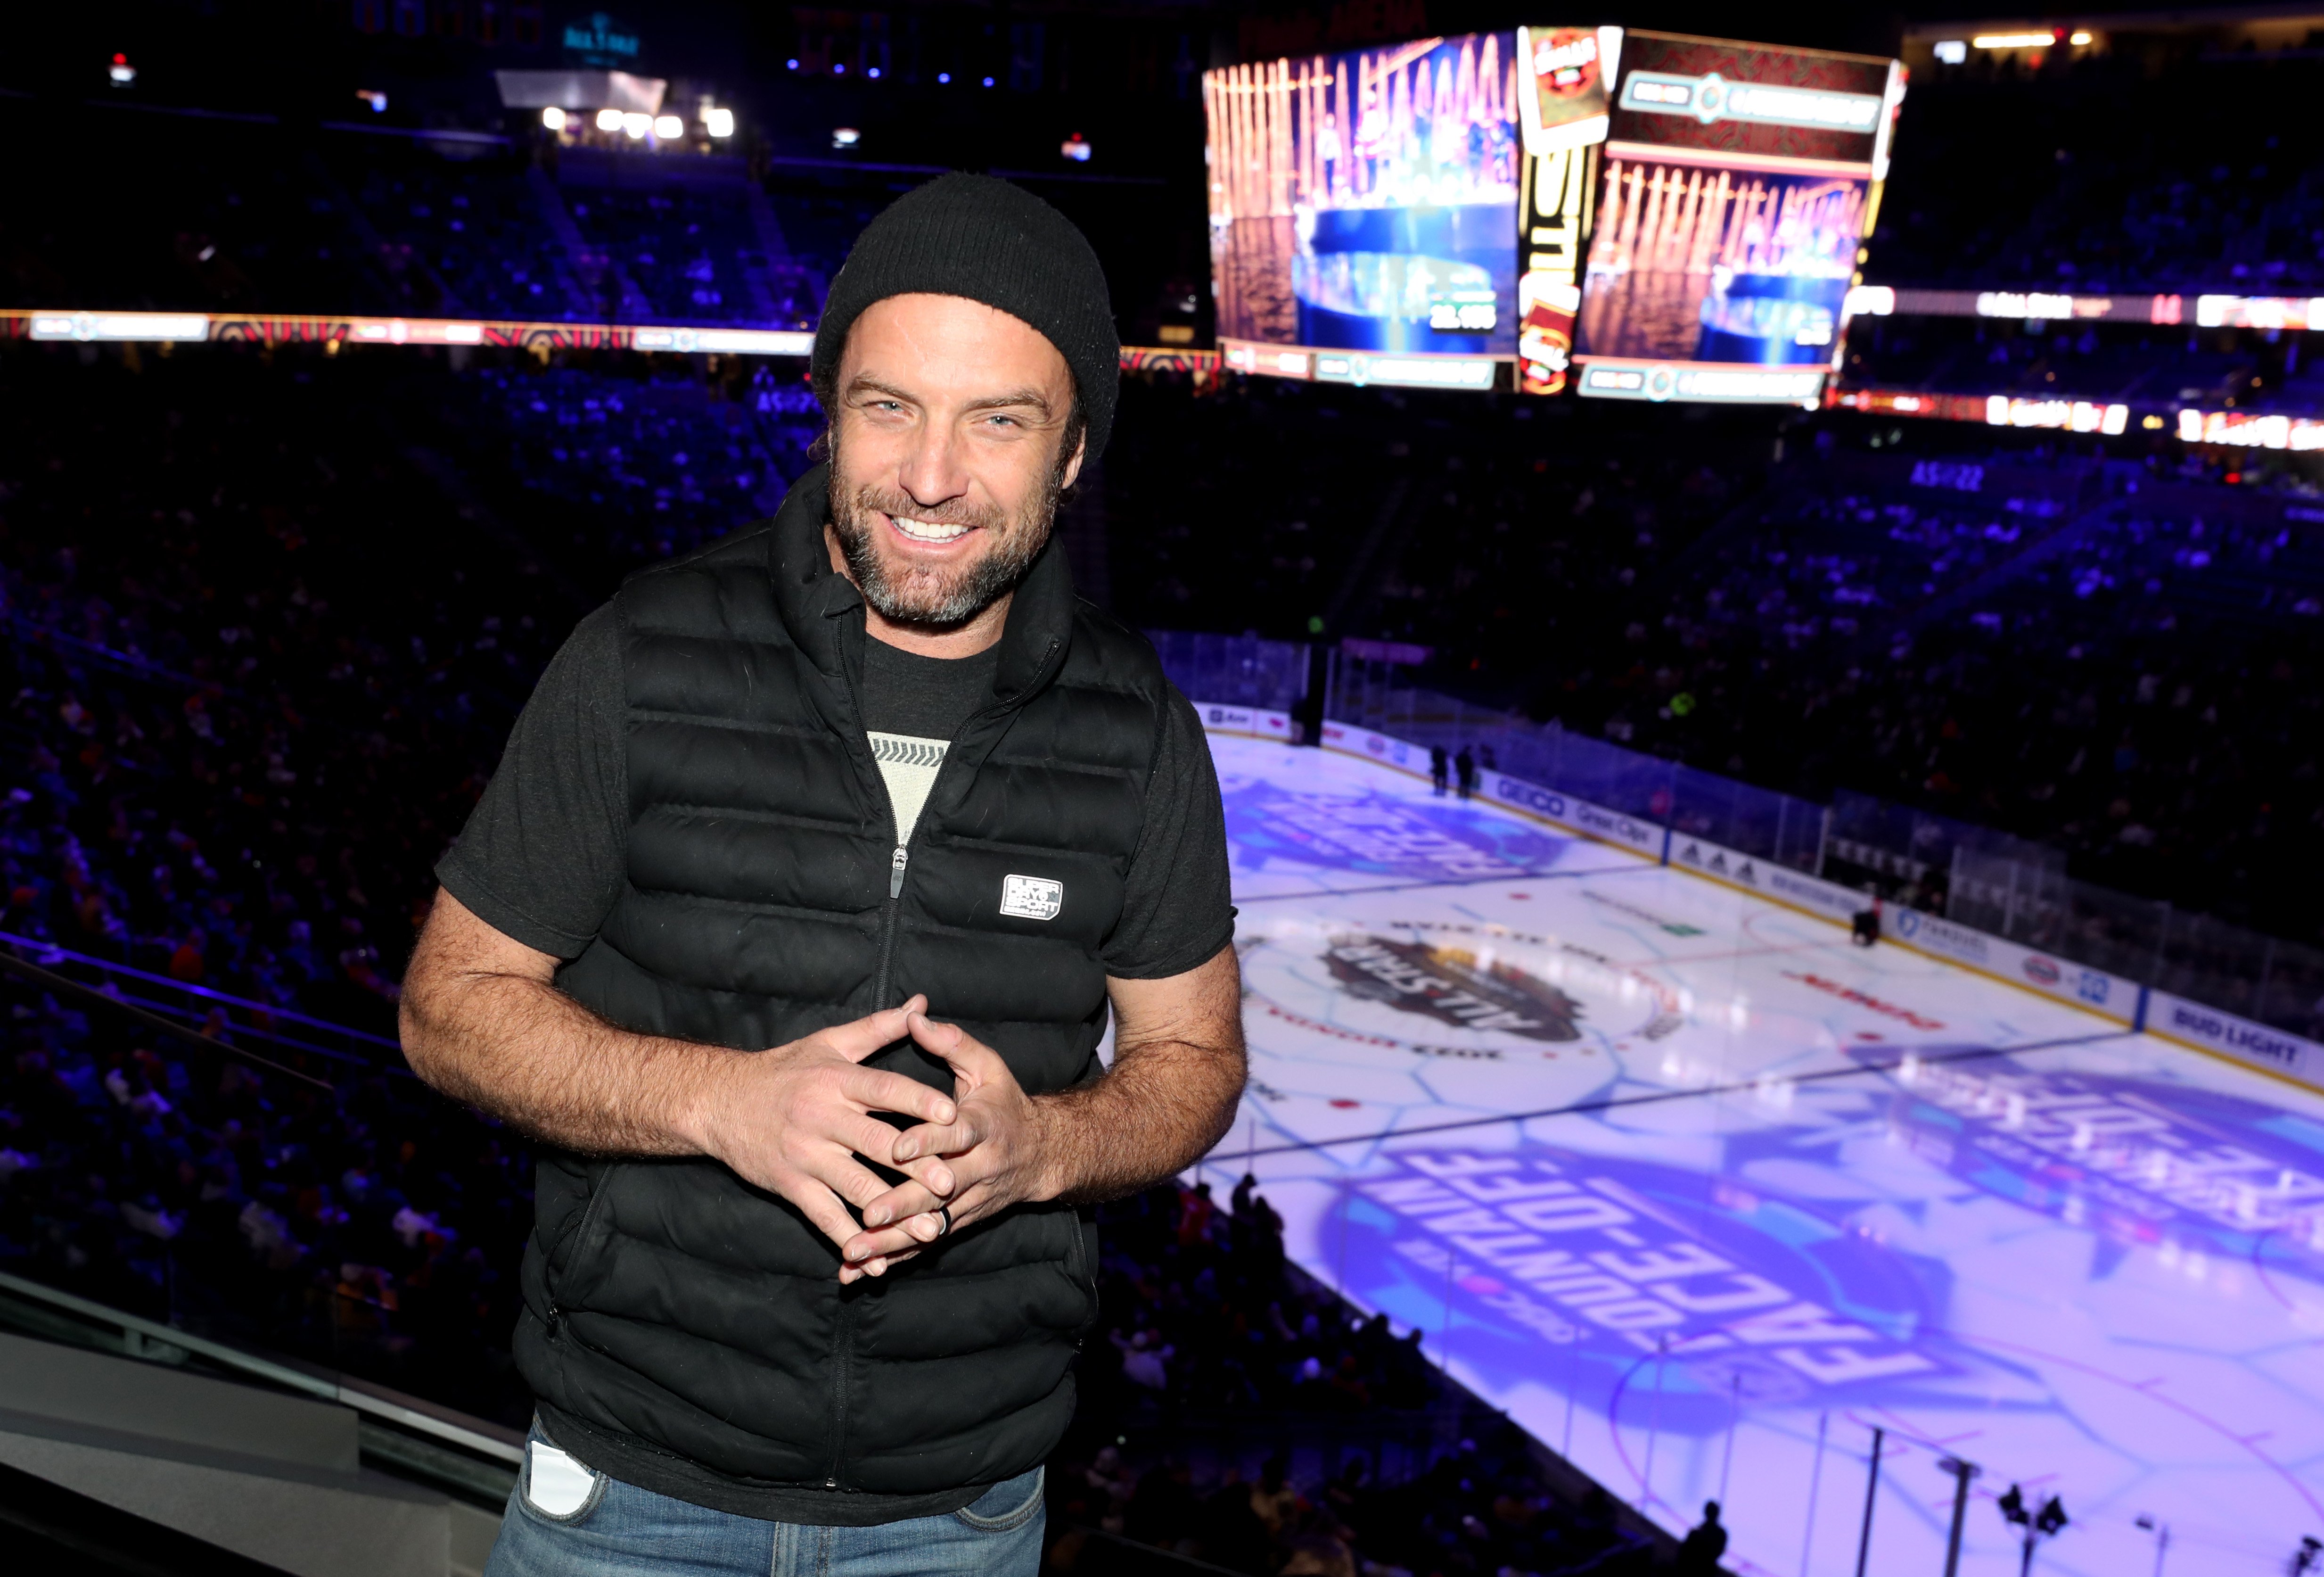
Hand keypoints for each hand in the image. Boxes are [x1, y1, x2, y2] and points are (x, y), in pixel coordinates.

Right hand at [687, 995, 961, 1279]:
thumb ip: (879, 1028)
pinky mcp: (790, 1185)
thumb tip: (922, 1005)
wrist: (720, 1102)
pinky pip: (824, 1218)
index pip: (883, 1089)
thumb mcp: (830, 1042)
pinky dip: (850, 1242)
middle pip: (876, 1144)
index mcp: (836, 1079)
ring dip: (893, 1213)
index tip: (951, 1114)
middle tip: (951, 1184)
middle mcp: (822, 1117)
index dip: (917, 1101)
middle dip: (915, 1166)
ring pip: (855, 1188)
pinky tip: (876, 1262)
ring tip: (931, 1231)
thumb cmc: (785, 1069)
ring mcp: (805, 1155)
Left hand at [841, 1011, 1055, 1269]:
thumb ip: (952, 1043)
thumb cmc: (1005, 1103)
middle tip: (866, 1216)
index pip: (955, 1135)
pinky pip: (927, 1243)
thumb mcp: (988, 1066)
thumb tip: (916, 1016)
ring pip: (931, 1225)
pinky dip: (894, 1258)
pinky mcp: (961, 1220)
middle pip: (940, 1190)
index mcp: (983, 1126)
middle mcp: (979, 1168)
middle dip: (903, 1205)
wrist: (1044, 1154)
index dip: (928, 1142)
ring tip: (854, 1253)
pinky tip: (859, 1272)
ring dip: (893, 1241)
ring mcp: (971, 1200)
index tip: (897, 1149)